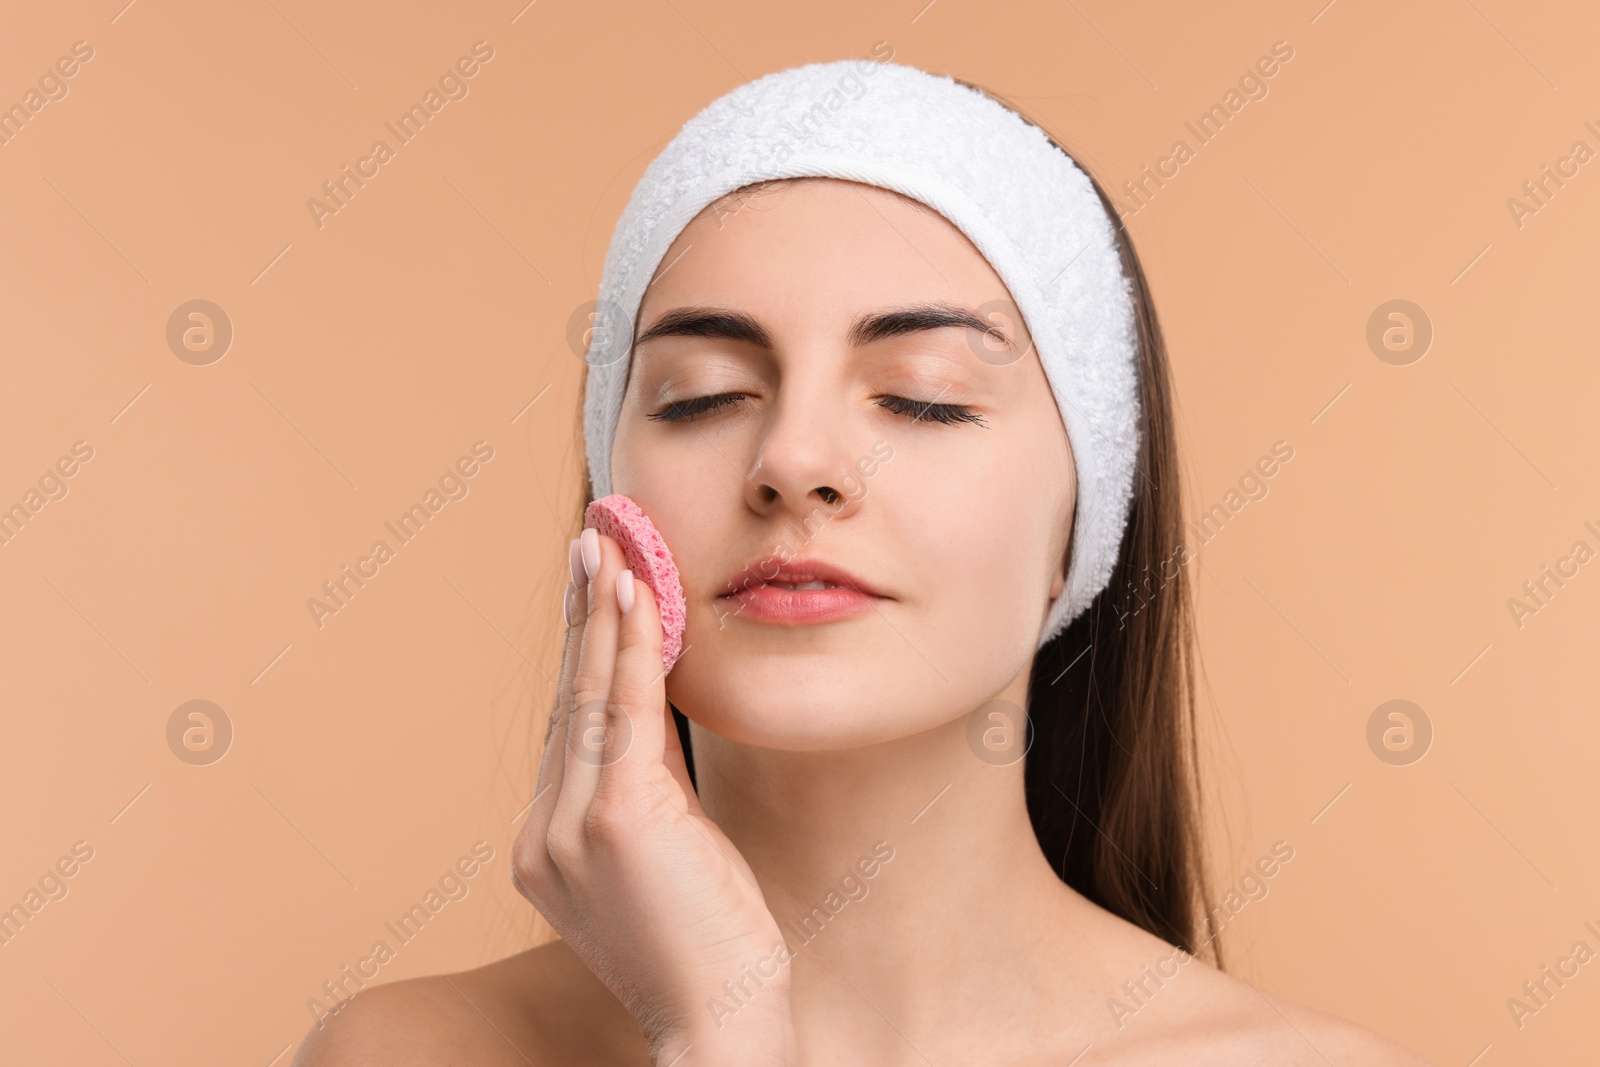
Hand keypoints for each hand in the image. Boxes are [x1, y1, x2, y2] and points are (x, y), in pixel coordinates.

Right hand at [512, 528, 795, 1066]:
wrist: (720, 1022)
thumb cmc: (707, 946)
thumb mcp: (664, 857)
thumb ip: (645, 790)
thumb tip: (653, 720)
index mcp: (545, 848)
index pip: (568, 729)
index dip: (580, 656)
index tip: (591, 593)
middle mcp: (542, 834)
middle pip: (567, 700)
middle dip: (580, 616)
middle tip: (589, 542)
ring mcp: (569, 827)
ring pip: (590, 695)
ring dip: (603, 613)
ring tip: (609, 547)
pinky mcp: (614, 819)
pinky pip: (623, 712)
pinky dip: (630, 645)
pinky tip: (638, 594)